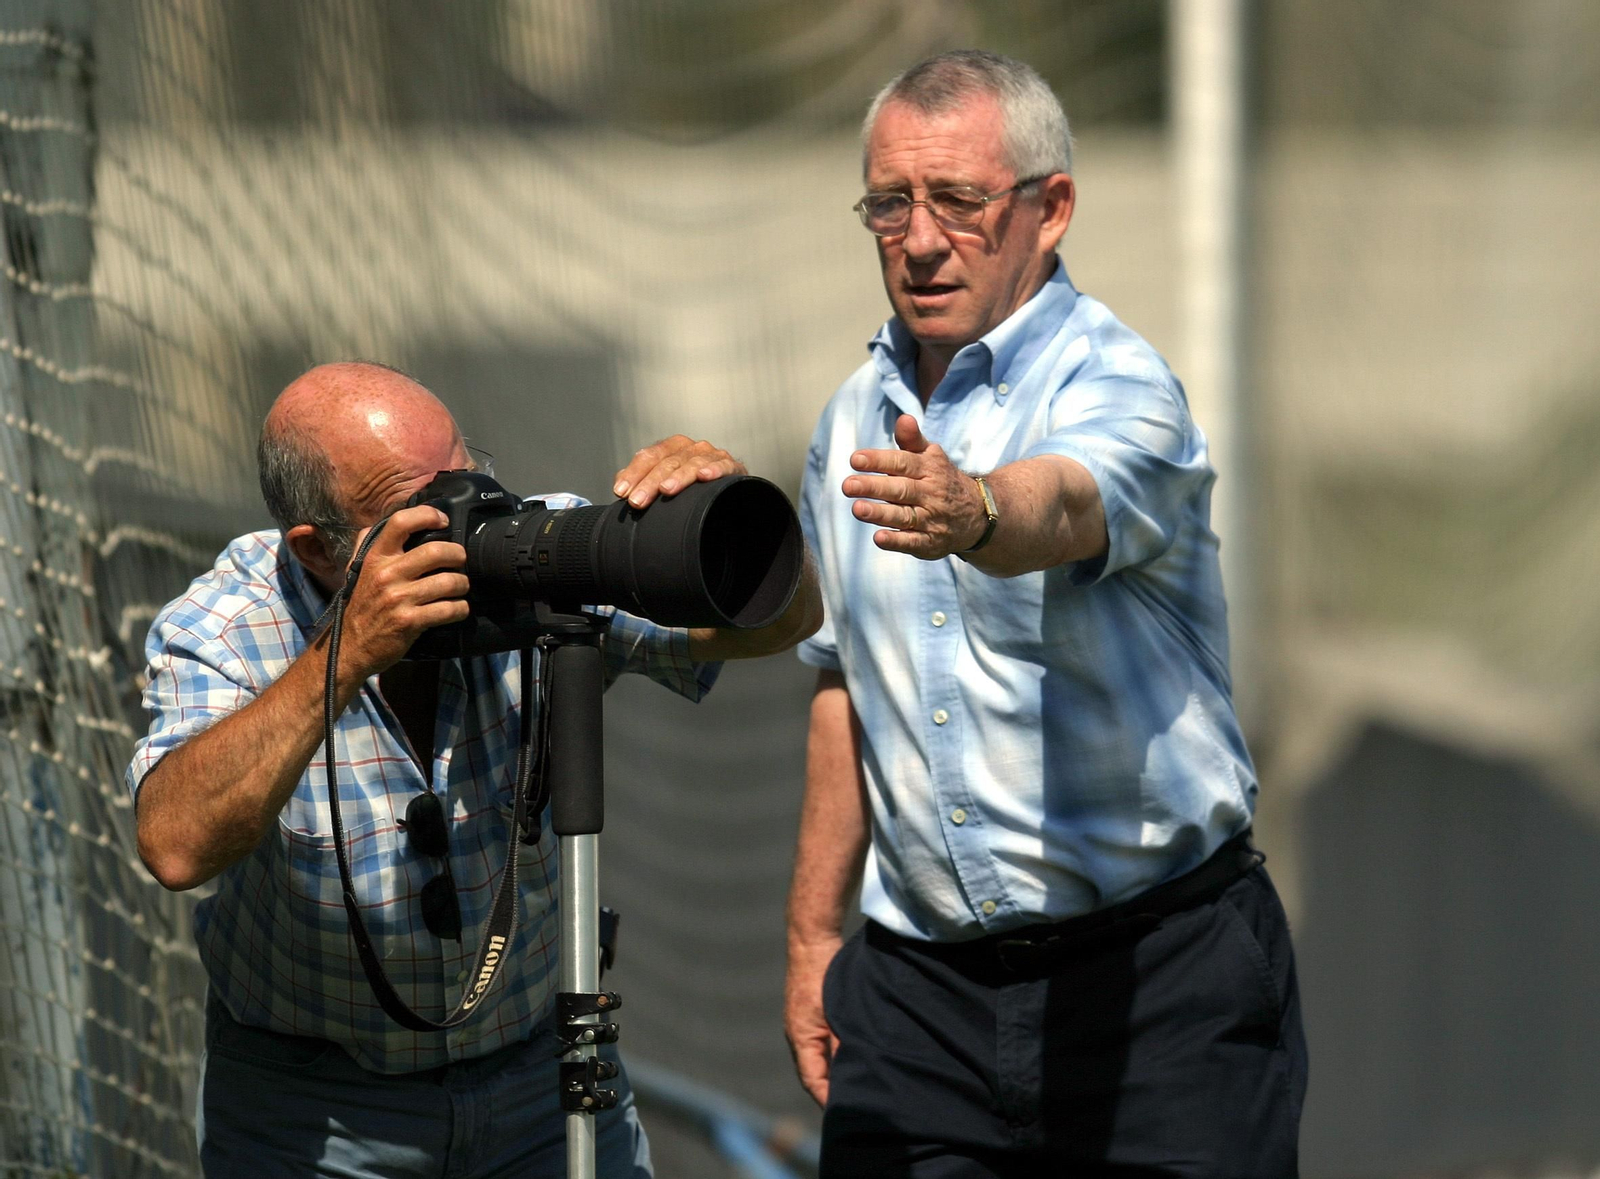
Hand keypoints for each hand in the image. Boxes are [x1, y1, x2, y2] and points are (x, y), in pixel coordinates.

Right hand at [336, 505, 469, 683]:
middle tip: (460, 560)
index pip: (401, 522)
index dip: (428, 515)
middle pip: (436, 551)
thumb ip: (367, 544)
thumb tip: (381, 521)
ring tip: (460, 587)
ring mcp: (399, 599)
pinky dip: (461, 609)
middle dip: (457, 555)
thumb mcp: (357, 570)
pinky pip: (449, 609)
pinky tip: (458, 608)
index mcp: (375, 557)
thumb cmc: (360, 605)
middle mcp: (386, 574)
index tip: (443, 521)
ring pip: (449, 581)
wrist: (350, 646)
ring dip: (463, 584)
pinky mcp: (410, 622)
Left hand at [611, 435, 747, 509]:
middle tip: (636, 501)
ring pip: (692, 463)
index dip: (634, 473)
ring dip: (678, 477)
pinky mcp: (733, 466)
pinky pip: (723, 466)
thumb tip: (620, 486)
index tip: (621, 492)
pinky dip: (714, 469)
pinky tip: (704, 476)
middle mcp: (691, 448)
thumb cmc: (693, 488)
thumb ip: (642, 480)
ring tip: (666, 490)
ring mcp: (713, 455)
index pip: (649, 456)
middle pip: (667, 462)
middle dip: (650, 482)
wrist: (731, 496)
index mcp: (672, 448)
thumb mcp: (665, 482)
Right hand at [785, 935, 841, 1106]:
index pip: (812, 1080)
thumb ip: (843, 1045)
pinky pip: (821, 1043)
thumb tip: (853, 1072)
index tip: (847, 1112)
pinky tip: (852, 1054)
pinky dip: (835, 1054)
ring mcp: (804, 1024)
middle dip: (831, 1090)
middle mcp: (798, 1034)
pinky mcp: (812, 1013)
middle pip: (814, 1073)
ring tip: (856, 1085)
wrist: (812, 940)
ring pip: (818, 1058)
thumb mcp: (837, 1014)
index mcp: (800, 1037)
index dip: (828, 1098)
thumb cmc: (823, 975)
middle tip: (855, 1105)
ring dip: (834, 1072)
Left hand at [843, 415, 988, 558]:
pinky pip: (913, 542)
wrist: (977, 514)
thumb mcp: (931, 457)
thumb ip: (912, 440)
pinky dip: (897, 541)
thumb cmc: (941, 479)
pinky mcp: (930, 542)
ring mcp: (931, 519)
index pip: (902, 462)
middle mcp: (931, 494)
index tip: (855, 460)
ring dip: (880, 514)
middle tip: (848, 485)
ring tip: (857, 509)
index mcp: (929, 469)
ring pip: (904, 516)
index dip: (879, 461)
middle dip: (874, 487)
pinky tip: (878, 538)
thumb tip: (904, 418)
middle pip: (901, 489)